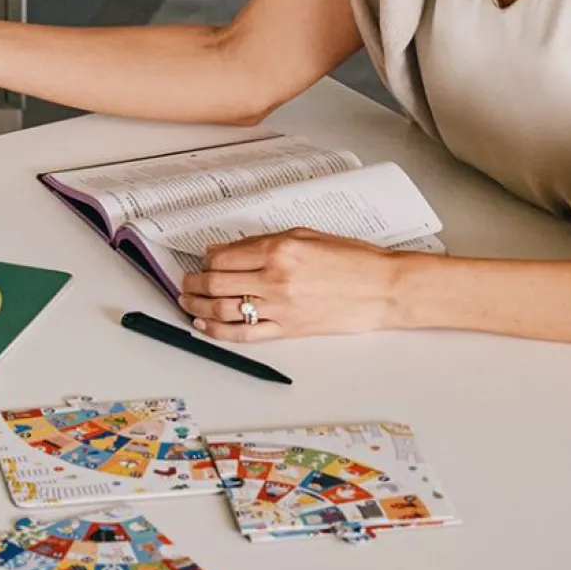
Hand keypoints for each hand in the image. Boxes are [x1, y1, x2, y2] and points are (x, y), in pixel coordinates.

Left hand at [178, 229, 404, 339]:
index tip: (203, 260)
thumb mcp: (306, 235)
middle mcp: (275, 279)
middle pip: (217, 283)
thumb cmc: (353, 259)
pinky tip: (205, 325)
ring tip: (188, 301)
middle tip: (186, 282)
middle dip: (194, 282)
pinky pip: (245, 334)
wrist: (384, 287)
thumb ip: (262, 242)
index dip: (206, 259)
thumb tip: (227, 250)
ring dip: (198, 306)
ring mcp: (280, 307)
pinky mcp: (289, 330)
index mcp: (279, 250)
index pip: (224, 257)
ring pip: (223, 310)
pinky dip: (218, 331)